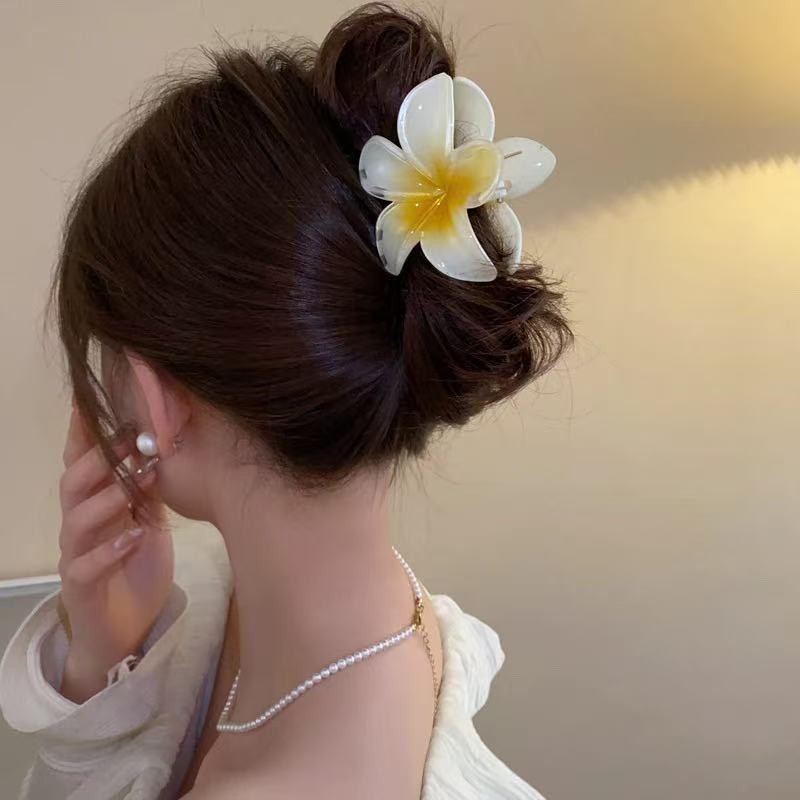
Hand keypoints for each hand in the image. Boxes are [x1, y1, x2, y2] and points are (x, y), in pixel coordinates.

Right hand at [57, 404, 174, 700]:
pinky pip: (85, 566)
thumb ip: (148, 486)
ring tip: (138, 482)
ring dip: (107, 497)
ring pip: (76, 520)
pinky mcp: (81, 587)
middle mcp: (79, 524)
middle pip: (73, 483)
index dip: (83, 433)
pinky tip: (133, 536)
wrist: (127, 627)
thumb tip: (166, 444)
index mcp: (94, 503)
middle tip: (131, 438)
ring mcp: (76, 556)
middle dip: (99, 458)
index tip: (93, 401)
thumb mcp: (147, 518)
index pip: (82, 462)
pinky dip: (109, 549)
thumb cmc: (135, 566)